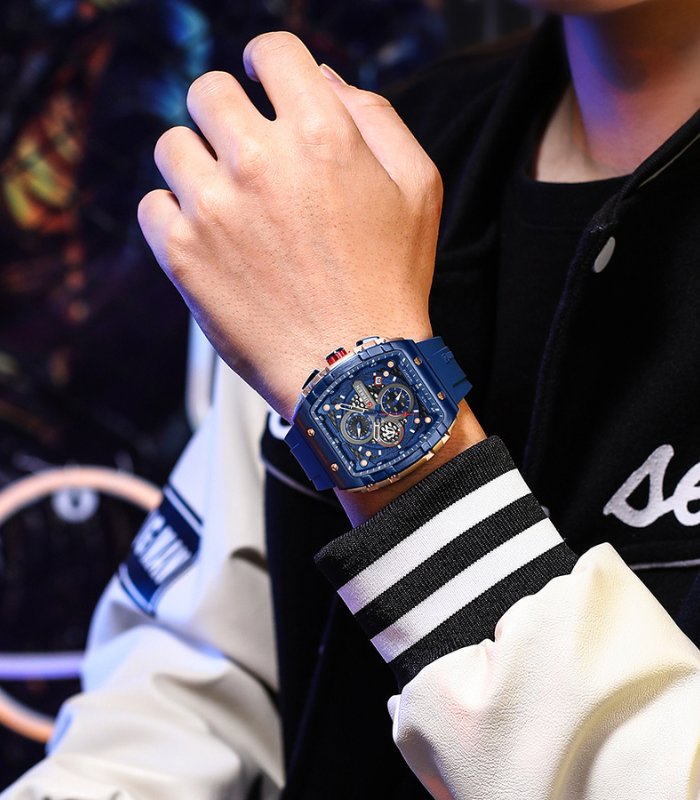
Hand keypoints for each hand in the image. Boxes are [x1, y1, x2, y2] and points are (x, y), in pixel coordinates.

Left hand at [138, 32, 441, 420]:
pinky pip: (152, 205)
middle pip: (208, 91)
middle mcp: (260, 161)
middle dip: (228, 115)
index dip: (266, 62)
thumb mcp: (416, 187)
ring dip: (198, 164)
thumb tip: (321, 77)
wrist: (354, 371)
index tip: (262, 81)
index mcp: (321, 134)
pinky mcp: (181, 254)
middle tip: (245, 151)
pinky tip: (208, 238)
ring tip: (227, 201)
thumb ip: (374, 116)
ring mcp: (213, 208)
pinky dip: (174, 215)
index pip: (271, 51)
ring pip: (173, 145)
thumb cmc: (389, 283)